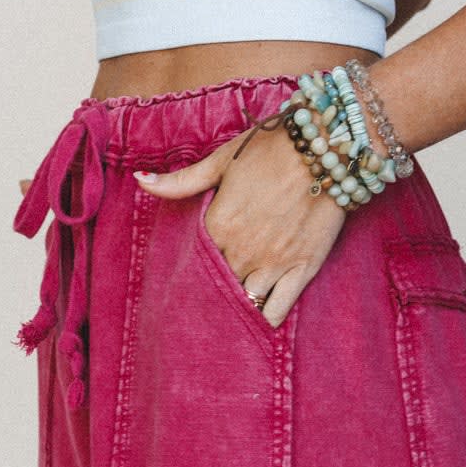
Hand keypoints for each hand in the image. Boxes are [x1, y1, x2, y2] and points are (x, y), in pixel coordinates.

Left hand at [133, 121, 344, 326]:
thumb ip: (180, 181)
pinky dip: (266, 320)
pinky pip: (277, 311)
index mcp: (219, 226)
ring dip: (237, 310)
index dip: (193, 270)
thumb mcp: (221, 159)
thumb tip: (139, 181)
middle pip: (218, 288)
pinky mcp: (301, 270)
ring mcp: (273, 264)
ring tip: (230, 316)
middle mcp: (242, 252)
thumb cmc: (271, 148)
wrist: (326, 146)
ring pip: (245, 304)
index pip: (195, 264)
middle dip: (213, 293)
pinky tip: (258, 320)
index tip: (193, 274)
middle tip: (209, 300)